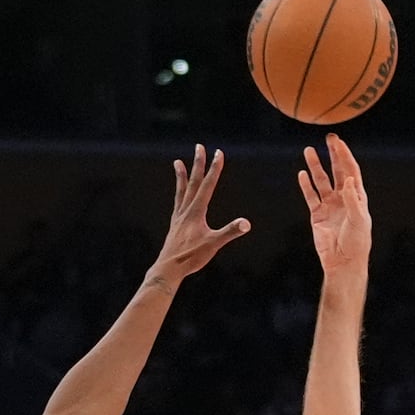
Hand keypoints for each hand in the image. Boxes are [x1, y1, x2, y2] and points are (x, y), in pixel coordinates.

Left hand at [147, 146, 249, 287]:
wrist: (168, 268)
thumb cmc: (191, 257)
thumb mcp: (213, 244)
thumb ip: (230, 232)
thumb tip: (246, 223)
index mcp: (196, 211)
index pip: (208, 185)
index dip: (215, 168)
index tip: (218, 152)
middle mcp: (186, 210)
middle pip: (193, 182)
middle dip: (198, 164)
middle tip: (199, 146)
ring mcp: (178, 217)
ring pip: (181, 190)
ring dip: (182, 175)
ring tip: (177, 162)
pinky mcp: (174, 225)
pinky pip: (177, 203)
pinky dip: (179, 194)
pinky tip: (180, 195)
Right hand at [298, 134, 370, 276]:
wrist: (343, 263)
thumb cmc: (356, 242)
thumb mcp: (358, 219)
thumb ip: (352, 199)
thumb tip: (347, 179)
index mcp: (357, 197)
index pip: (351, 171)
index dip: (345, 156)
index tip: (338, 143)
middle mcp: (343, 198)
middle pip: (337, 171)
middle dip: (333, 154)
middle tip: (328, 138)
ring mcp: (329, 206)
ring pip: (321, 181)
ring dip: (316, 166)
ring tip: (309, 150)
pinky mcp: (317, 216)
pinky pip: (311, 197)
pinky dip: (306, 185)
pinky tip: (302, 173)